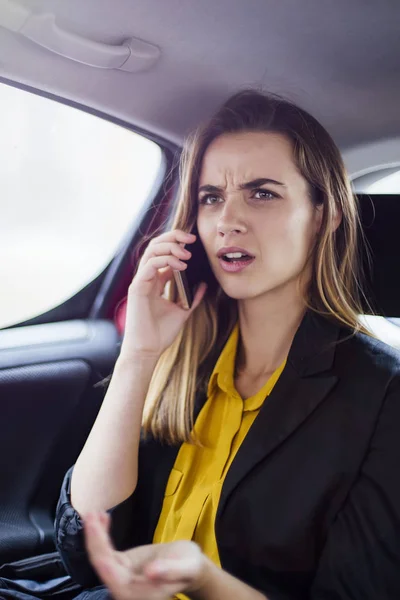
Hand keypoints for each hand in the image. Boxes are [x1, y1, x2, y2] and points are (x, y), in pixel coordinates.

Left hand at [84, 511, 206, 599]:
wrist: (188, 565)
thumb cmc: (190, 568)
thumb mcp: (186, 567)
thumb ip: (170, 571)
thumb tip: (150, 572)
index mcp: (138, 594)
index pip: (115, 579)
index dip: (103, 559)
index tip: (98, 540)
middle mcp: (125, 589)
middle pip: (104, 565)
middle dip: (95, 541)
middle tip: (91, 516)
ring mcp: (121, 577)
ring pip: (102, 557)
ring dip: (95, 535)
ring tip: (93, 514)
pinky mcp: (121, 566)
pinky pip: (107, 551)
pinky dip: (103, 535)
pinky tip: (102, 518)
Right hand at [121, 229, 206, 359]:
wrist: (148, 350)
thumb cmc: (161, 333)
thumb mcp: (182, 311)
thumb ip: (191, 297)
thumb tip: (203, 284)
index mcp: (155, 281)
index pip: (162, 252)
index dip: (176, 243)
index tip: (194, 242)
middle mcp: (146, 278)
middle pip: (155, 246)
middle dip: (173, 237)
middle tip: (191, 238)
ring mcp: (140, 281)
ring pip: (151, 251)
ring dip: (170, 247)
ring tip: (187, 253)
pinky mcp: (137, 288)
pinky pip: (150, 265)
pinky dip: (166, 260)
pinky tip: (180, 265)